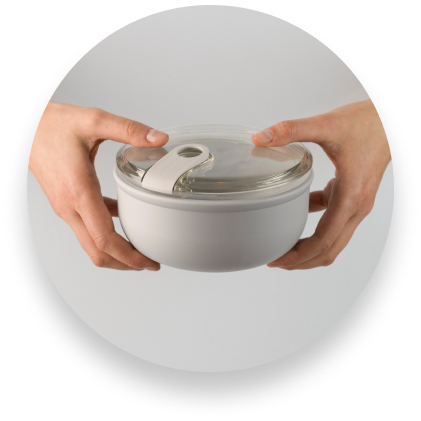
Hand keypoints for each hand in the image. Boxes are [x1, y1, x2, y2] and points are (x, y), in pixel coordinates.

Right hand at [29, 101, 168, 270]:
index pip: (105, 239)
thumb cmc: (54, 125)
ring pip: (92, 245)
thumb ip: (129, 130)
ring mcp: (67, 208)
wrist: (26, 127)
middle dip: (126, 263)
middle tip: (150, 263)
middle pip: (98, 252)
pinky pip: (88, 228)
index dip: (129, 256)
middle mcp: (70, 206)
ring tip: (140, 250)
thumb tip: (159, 138)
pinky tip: (124, 222)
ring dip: (117, 253)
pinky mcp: (67, 204)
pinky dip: (107, 233)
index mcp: (79, 191)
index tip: (149, 262)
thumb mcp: (95, 120)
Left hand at [252, 99, 391, 269]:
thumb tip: (260, 138)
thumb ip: (291, 130)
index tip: (276, 259)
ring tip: (284, 248)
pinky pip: (333, 221)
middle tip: (275, 260)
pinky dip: (315, 226)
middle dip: (301, 260)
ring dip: (309, 249)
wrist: (390, 120)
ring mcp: (356, 205)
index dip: (298, 255)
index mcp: (350, 198)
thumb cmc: (365, 124)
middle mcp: (356, 208)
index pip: (323, 241)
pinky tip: (296, 215)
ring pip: (333, 240)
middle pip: (329, 249)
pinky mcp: (352, 198)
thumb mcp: (326, 125)